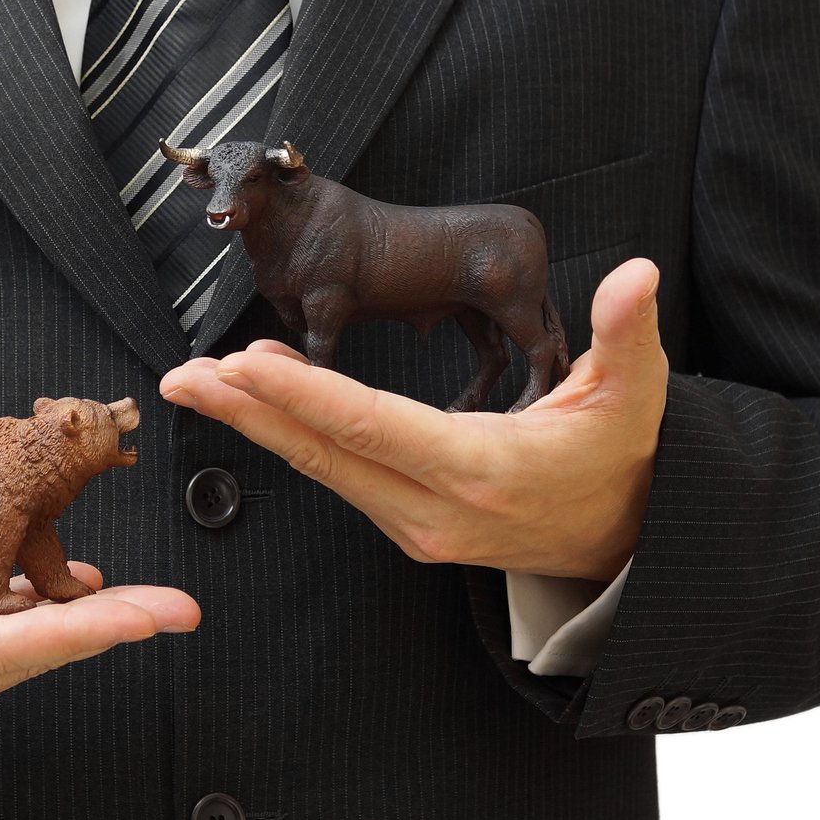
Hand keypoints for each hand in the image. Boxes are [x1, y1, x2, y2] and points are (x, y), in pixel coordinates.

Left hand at [158, 258, 667, 581]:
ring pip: (319, 468)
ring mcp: (414, 525)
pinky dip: (288, 436)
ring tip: (197, 382)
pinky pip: (334, 476)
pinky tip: (253, 402)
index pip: (375, 426)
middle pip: (324, 454)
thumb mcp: (637, 398)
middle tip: (182, 378)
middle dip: (247, 411)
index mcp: (484, 471)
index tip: (246, 361)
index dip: (306, 392)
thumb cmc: (621, 462)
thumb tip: (635, 275)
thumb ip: (629, 333)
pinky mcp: (404, 525)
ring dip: (254, 423)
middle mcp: (436, 509)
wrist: (621, 545)